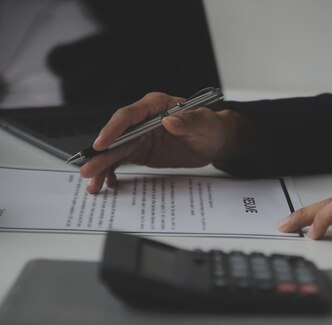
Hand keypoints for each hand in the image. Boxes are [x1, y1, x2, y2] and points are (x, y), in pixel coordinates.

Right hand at [79, 92, 244, 192]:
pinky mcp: (141, 151)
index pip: (128, 115)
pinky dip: (113, 172)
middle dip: (101, 154)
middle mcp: (142, 120)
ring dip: (103, 167)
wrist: (214, 140)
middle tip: (88, 168)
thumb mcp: (205, 123)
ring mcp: (139, 136)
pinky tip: (107, 183)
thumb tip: (171, 121)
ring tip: (93, 184)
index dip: (113, 129)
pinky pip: (122, 160)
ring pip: (115, 151)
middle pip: (116, 136)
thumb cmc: (211, 126)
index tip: (101, 144)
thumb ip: (189, 121)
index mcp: (155, 106)